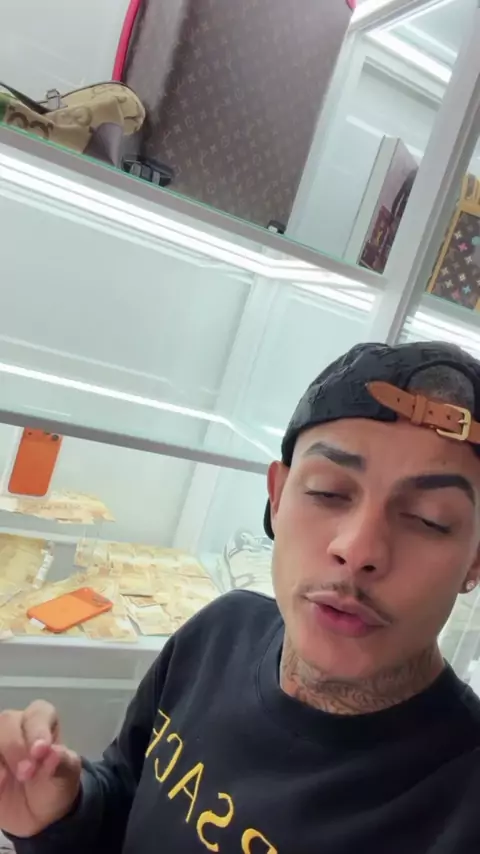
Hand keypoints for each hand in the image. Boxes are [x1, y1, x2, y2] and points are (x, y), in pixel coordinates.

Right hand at [0, 700, 81, 837]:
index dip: (38, 730)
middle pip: (7, 721)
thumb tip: (54, 753)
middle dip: (15, 746)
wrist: (35, 818)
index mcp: (42, 723)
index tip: (41, 752)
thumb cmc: (53, 787)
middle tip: (25, 773)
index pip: (38, 713)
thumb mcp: (66, 778)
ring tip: (3, 783)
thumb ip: (62, 763)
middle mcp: (16, 727)